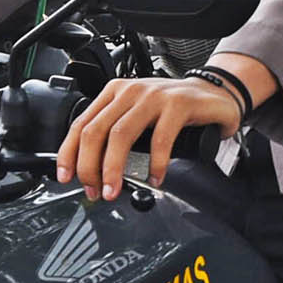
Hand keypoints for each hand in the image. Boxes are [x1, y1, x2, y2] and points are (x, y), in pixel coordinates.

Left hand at [58, 66, 258, 197]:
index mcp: (114, 93)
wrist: (215, 94)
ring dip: (113, 169)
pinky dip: (154, 164)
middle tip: (94, 190)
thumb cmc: (175, 110)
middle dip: (89, 167)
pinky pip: (159, 139)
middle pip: (96, 131)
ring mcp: (154, 96)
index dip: (69, 154)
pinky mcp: (178, 104)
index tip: (66, 177)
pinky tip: (154, 178)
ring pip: (120, 135)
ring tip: (114, 190)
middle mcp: (130, 92)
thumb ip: (117, 137)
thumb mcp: (139, 118)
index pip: (81, 124)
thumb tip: (94, 173)